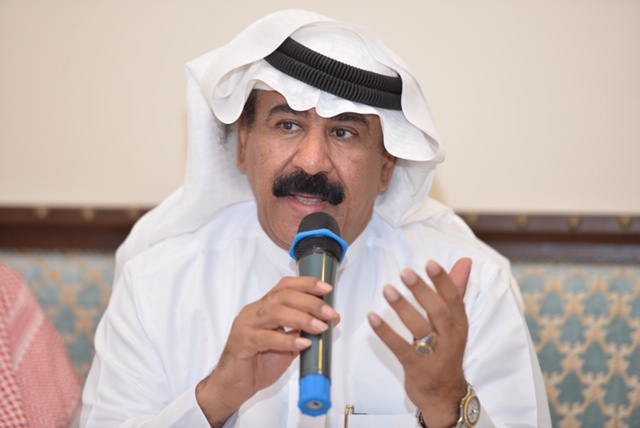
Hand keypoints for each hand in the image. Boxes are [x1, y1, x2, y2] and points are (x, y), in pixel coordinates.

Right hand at [196, 276, 338, 426]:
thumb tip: (327, 321)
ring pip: (275, 312)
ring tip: (320, 327)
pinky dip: (287, 340)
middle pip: (282, 296)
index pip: (285, 286)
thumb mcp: (286, 345)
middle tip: (329, 313)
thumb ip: (302, 332)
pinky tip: (302, 344)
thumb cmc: (258, 364)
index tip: (327, 289)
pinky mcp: (242, 342)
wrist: (233, 386)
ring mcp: (246, 325)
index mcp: (264, 307)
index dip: (307, 285)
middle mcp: (254, 311)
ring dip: (302, 318)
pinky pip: (266, 337)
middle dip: (310, 302)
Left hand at [368, 258, 471, 427]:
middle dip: (422, 291)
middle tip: (406, 273)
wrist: (445, 396)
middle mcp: (450, 339)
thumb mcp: (454, 322)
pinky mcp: (417, 368)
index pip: (454, 300)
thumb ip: (456, 290)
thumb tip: (464, 262)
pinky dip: (386, 333)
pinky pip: (400, 348)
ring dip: (403, 308)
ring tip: (388, 290)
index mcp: (459, 325)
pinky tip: (373, 317)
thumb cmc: (447, 351)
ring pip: (420, 329)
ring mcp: (434, 355)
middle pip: (438, 313)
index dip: (443, 281)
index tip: (430, 264)